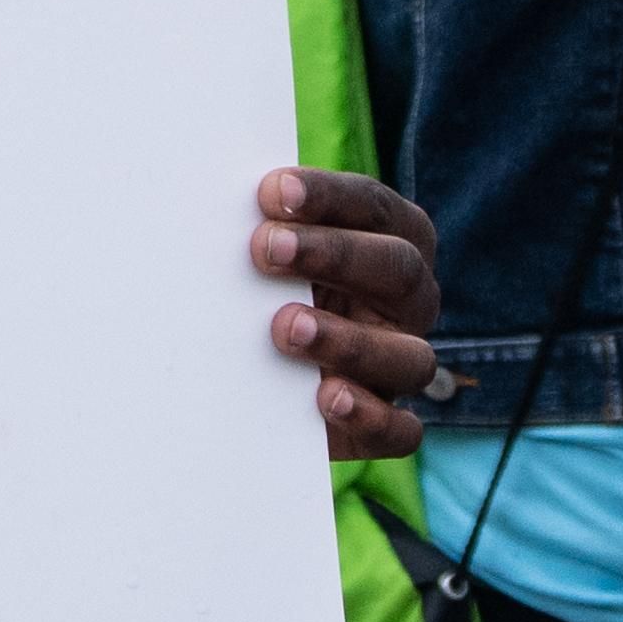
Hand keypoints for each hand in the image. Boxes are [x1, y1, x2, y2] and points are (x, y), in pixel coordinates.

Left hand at [251, 166, 441, 456]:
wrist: (257, 377)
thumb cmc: (268, 289)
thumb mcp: (272, 252)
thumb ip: (266, 225)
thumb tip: (212, 191)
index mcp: (393, 240)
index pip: (374, 208)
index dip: (329, 197)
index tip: (272, 191)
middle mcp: (410, 300)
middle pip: (398, 269)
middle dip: (334, 254)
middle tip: (265, 249)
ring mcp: (402, 363)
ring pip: (410, 355)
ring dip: (349, 340)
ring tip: (287, 327)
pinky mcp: (384, 423)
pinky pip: (402, 430)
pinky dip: (371, 417)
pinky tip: (326, 398)